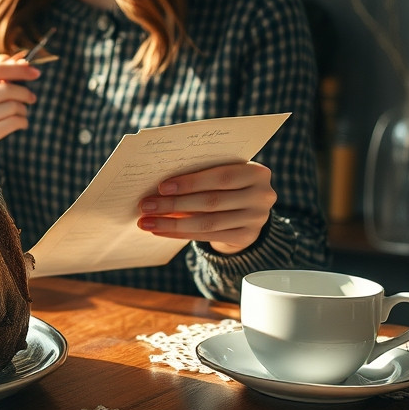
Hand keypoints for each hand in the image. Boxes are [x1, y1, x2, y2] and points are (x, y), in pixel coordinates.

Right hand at [0, 53, 39, 177]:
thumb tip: (16, 57)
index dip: (18, 69)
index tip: (35, 71)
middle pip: (4, 87)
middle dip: (24, 91)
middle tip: (32, 97)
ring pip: (11, 106)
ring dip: (23, 110)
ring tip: (22, 114)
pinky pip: (12, 123)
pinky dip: (22, 122)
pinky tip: (21, 125)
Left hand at [136, 162, 274, 254]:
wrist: (247, 210)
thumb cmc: (226, 184)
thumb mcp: (222, 174)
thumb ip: (201, 175)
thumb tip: (159, 187)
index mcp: (256, 172)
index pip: (221, 177)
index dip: (190, 182)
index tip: (161, 187)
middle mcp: (261, 196)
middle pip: (211, 201)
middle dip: (174, 204)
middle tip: (146, 206)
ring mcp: (256, 219)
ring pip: (207, 222)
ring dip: (172, 223)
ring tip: (147, 222)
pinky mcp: (246, 237)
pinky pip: (207, 236)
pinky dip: (180, 233)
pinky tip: (160, 231)